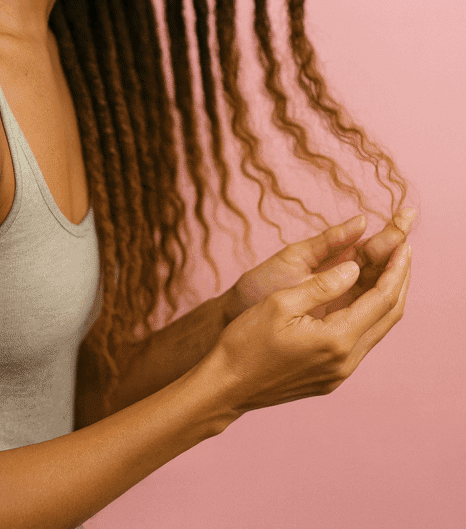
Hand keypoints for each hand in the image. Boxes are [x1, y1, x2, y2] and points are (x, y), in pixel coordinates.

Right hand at [206, 238, 411, 420]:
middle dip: (399, 281)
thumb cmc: (246, 341)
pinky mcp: (330, 377)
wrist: (227, 386)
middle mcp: (345, 361)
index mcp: (336, 339)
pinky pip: (361, 340)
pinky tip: (362, 297)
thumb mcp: (281, 302)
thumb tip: (355, 269)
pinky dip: (368, 313)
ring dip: (386, 298)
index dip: (395, 270)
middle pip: (388, 316)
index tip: (404, 245)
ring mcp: (339, 373)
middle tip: (404, 251)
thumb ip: (323, 285)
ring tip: (388, 269)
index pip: (381, 299)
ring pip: (376, 330)